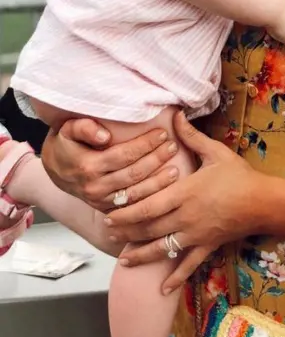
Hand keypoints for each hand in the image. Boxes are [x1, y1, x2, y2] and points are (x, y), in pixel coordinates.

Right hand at [41, 119, 178, 212]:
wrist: (56, 170)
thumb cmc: (67, 145)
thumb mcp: (68, 130)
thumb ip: (84, 128)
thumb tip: (104, 135)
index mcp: (87, 166)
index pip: (123, 155)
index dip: (145, 145)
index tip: (162, 133)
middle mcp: (94, 187)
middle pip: (134, 174)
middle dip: (156, 159)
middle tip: (173, 147)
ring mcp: (101, 201)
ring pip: (136, 194)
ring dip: (158, 182)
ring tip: (175, 170)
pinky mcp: (107, 209)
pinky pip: (133, 207)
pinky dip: (151, 198)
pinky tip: (166, 189)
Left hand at [106, 112, 254, 292]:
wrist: (265, 201)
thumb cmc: (240, 175)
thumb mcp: (216, 153)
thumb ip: (192, 137)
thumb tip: (175, 116)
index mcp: (184, 193)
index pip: (146, 206)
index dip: (124, 212)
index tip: (109, 211)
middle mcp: (185, 217)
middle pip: (147, 228)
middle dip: (126, 231)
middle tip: (110, 230)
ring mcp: (195, 235)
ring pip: (161, 249)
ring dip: (140, 254)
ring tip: (124, 258)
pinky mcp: (207, 246)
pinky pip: (188, 265)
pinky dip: (175, 278)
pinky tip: (162, 290)